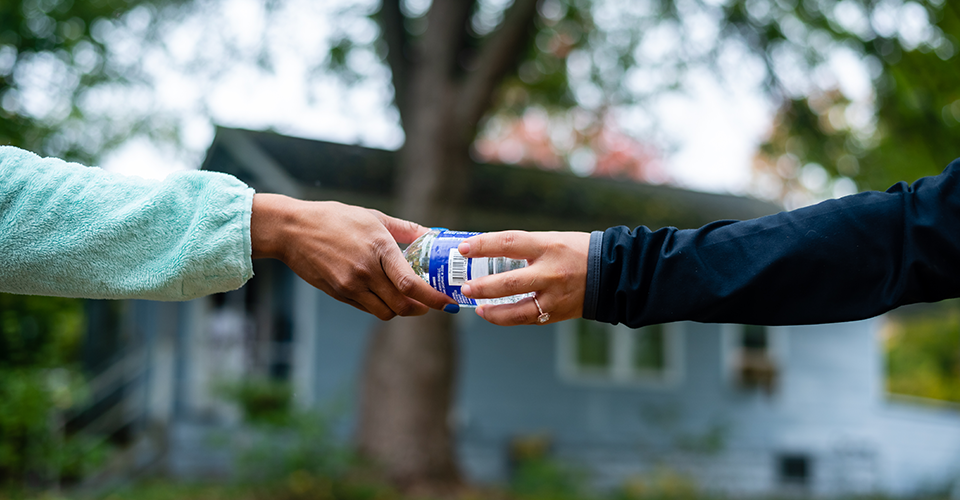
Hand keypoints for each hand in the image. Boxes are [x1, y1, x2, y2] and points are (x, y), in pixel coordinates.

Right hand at [250, 194, 456, 319]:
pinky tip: (383, 294)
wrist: (293, 230)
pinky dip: (380, 305)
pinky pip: (366, 308)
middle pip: (401, 305)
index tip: (448, 303)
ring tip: (407, 299)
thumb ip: (405, 229)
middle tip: (430, 304)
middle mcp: (365, 271)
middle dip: (420, 309)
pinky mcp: (338, 293)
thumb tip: (432, 234)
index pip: (411, 284)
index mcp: (379, 249)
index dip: (433, 299)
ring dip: (400, 310)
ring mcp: (350, 285)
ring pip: (385, 312)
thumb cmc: (334, 219)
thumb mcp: (373, 217)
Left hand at [457, 230, 589, 325]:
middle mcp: (550, 272)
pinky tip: (494, 314)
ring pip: (518, 311)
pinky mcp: (557, 313)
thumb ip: (523, 248)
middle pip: (510, 283)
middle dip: (484, 287)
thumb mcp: (550, 240)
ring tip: (477, 307)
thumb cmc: (576, 252)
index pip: (509, 242)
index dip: (483, 245)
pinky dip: (508, 318)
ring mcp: (554, 296)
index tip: (464, 248)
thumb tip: (487, 252)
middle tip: (465, 287)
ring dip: (493, 312)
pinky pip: (528, 319)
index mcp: (547, 247)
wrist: (611, 274)